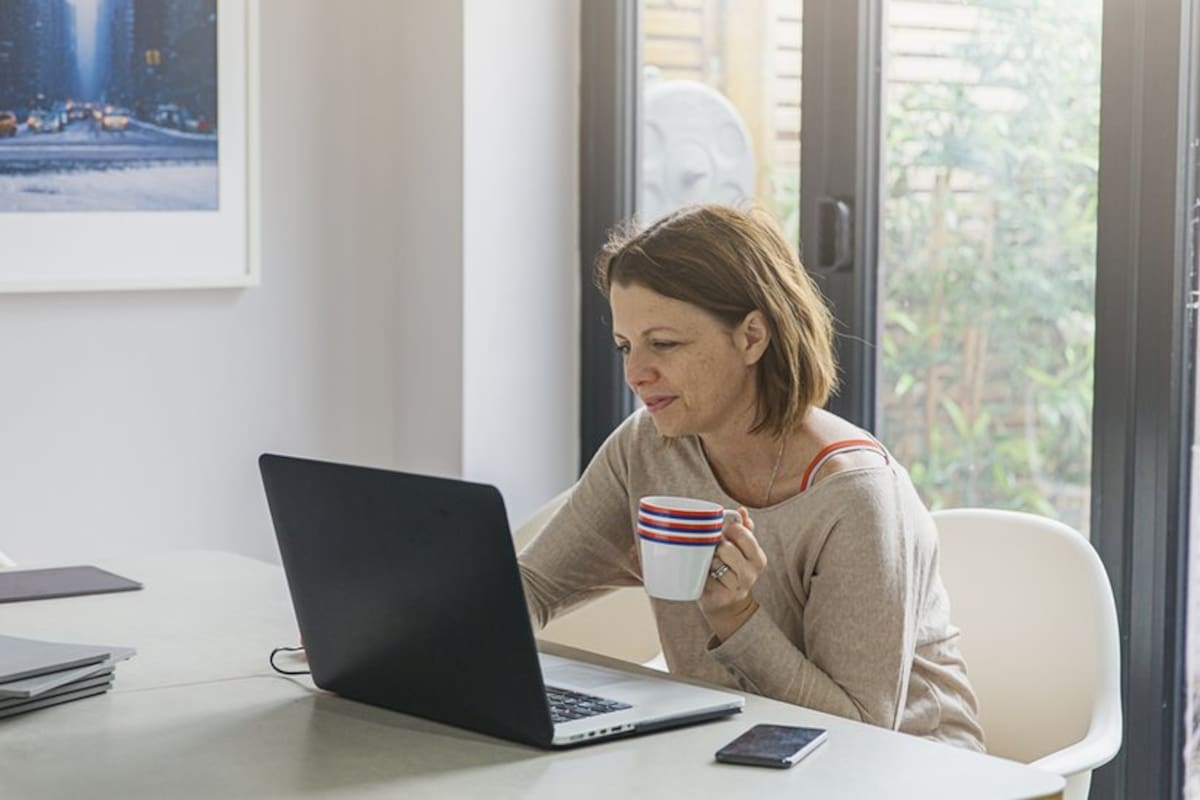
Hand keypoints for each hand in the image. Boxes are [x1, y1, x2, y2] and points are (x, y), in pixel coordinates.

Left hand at [698, 507, 766, 642]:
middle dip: (716, 546)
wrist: (728, 606)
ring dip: (708, 561)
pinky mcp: (720, 598)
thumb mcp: (742, 550)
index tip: (724, 534)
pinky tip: (705, 577)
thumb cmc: (732, 570)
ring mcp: (736, 588)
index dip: (729, 530)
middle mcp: (751, 574)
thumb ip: (744, 529)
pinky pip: (704, 577)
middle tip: (714, 551)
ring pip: (714, 562)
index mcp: (758, 558)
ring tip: (710, 566)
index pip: (742, 533)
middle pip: (726, 548)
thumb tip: (741, 509)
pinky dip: (700, 574)